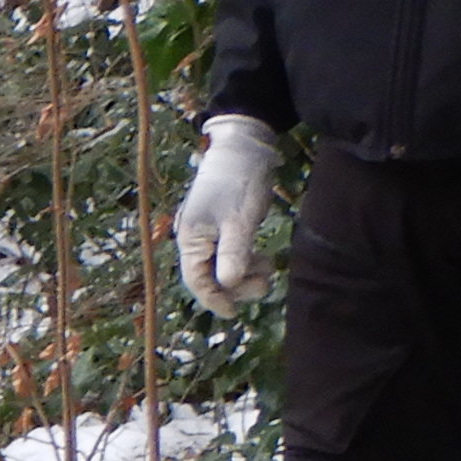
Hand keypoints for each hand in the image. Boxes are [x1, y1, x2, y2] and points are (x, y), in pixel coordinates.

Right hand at [175, 111, 280, 315]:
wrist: (244, 146)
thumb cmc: (239, 182)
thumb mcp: (239, 221)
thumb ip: (233, 254)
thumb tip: (229, 285)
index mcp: (191, 239)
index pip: (197, 281)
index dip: (214, 299)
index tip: (235, 313)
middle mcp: (195, 239)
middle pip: (210, 277)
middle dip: (236, 285)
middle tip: (265, 284)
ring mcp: (209, 232)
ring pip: (223, 266)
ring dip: (245, 273)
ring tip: (269, 268)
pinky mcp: (223, 225)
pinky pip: (231, 253)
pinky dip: (247, 260)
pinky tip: (263, 257)